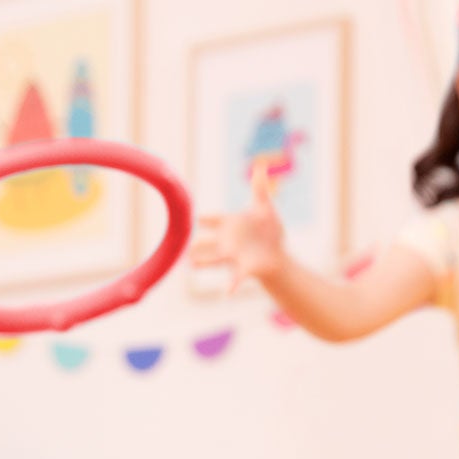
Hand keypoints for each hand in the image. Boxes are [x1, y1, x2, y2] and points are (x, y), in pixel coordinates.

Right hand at [189, 168, 286, 291]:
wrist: (277, 253)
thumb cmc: (268, 229)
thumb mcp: (265, 208)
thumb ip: (260, 189)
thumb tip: (260, 166)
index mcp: (230, 224)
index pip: (215, 219)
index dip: (206, 219)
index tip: (195, 217)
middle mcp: (227, 241)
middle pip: (208, 242)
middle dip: (196, 244)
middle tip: (182, 245)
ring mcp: (233, 256)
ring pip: (215, 259)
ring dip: (204, 262)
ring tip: (190, 265)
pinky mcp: (244, 269)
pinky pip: (236, 278)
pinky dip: (231, 286)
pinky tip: (227, 293)